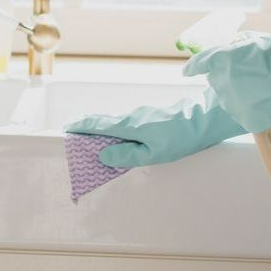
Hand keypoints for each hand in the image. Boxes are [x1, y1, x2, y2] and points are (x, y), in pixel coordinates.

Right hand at [65, 88, 244, 168]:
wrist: (203, 120)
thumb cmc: (180, 139)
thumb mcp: (154, 154)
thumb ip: (128, 155)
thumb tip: (103, 155)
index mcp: (130, 126)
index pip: (99, 125)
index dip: (82, 126)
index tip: (67, 127)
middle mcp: (133, 117)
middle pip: (105, 121)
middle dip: (88, 125)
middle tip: (74, 129)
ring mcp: (143, 114)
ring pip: (117, 121)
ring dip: (103, 127)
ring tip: (93, 136)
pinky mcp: (152, 116)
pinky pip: (128, 122)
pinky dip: (117, 128)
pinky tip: (120, 135)